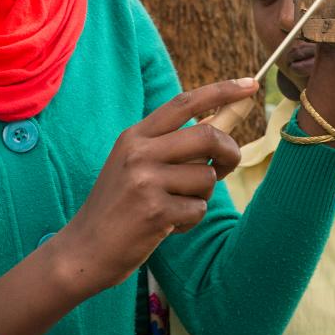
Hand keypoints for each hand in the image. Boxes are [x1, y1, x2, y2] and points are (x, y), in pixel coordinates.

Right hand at [54, 79, 251, 297]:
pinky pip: (198, 209)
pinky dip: (190, 221)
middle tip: (228, 166)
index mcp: (134, 135)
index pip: (184, 103)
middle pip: (207, 135)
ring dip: (201, 196)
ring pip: (206, 176)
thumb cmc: (119, 206)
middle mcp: (138, 151)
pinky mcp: (155, 210)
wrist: (85, 249)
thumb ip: (174, 145)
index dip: (221, 91)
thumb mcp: (136, 165)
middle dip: (229, 152)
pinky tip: (166, 226)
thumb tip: (224, 124)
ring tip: (175, 207)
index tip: (250, 85)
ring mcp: (145, 180)